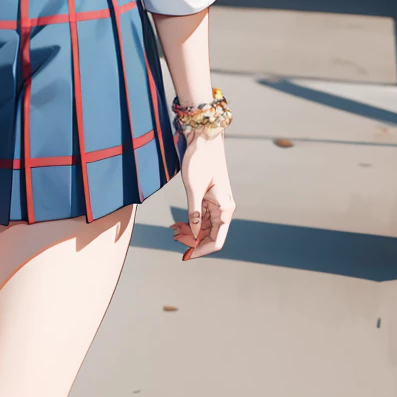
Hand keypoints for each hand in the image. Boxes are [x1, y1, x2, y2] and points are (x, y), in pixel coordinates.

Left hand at [169, 133, 234, 260]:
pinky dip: (189, 223)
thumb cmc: (200, 161)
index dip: (200, 251)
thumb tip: (193, 235)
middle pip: (209, 236)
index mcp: (224, 209)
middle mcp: (223, 209)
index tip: (185, 256)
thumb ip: (193, 213)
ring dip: (189, 233)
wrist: (204, 139)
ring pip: (204, 228)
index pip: (216, 241)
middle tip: (173, 238)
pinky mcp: (209, 199)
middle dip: (191, 241)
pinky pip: (201, 218)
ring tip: (172, 230)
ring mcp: (217, 204)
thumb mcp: (193, 188)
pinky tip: (177, 224)